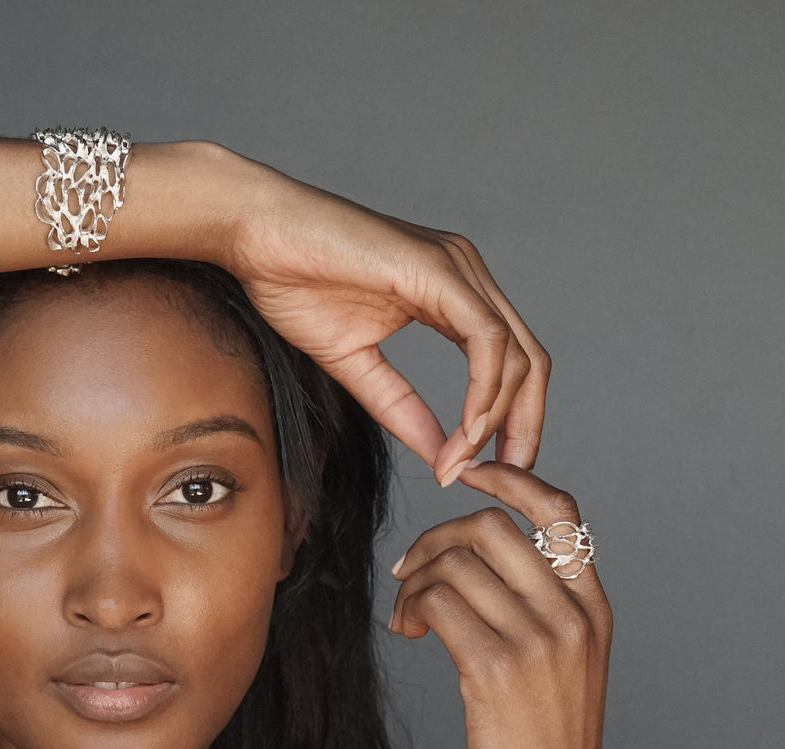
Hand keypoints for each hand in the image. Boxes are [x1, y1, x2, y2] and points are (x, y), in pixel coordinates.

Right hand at [225, 169, 549, 481]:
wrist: (256, 235)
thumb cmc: (295, 283)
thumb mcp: (356, 364)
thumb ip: (401, 407)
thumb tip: (441, 455)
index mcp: (452, 294)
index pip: (508, 364)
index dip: (508, 421)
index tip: (483, 469)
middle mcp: (466, 277)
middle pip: (528, 361)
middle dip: (525, 426)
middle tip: (506, 477)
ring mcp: (458, 268)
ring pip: (514, 354)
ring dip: (497, 419)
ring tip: (466, 463)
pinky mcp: (439, 269)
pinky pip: (485, 339)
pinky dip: (482, 392)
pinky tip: (464, 431)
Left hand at [388, 461, 611, 748]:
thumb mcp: (564, 670)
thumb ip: (538, 610)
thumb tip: (474, 561)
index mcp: (593, 609)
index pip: (560, 513)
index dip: (510, 481)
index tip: (469, 474)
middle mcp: (572, 616)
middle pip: (492, 529)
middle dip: (436, 536)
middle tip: (408, 569)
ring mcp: (538, 641)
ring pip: (456, 562)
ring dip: (415, 578)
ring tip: (407, 614)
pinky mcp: (496, 668)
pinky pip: (437, 600)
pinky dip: (410, 605)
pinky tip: (407, 630)